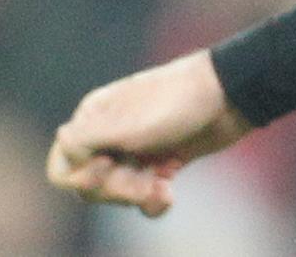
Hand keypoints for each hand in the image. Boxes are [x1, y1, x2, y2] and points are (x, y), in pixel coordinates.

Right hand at [46, 50, 253, 217]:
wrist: (234, 96)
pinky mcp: (163, 162)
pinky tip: (170, 194)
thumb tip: (61, 141)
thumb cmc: (178, 103)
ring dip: (137, 197)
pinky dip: (154, 201)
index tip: (106, 166)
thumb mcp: (127, 122)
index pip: (63, 166)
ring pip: (119, 192)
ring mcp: (137, 149)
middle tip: (142, 183)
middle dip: (114, 190)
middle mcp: (111, 134)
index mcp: (94, 118)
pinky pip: (145, 195)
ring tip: (162, 189)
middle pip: (90, 185)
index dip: (80, 177)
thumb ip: (85, 139)